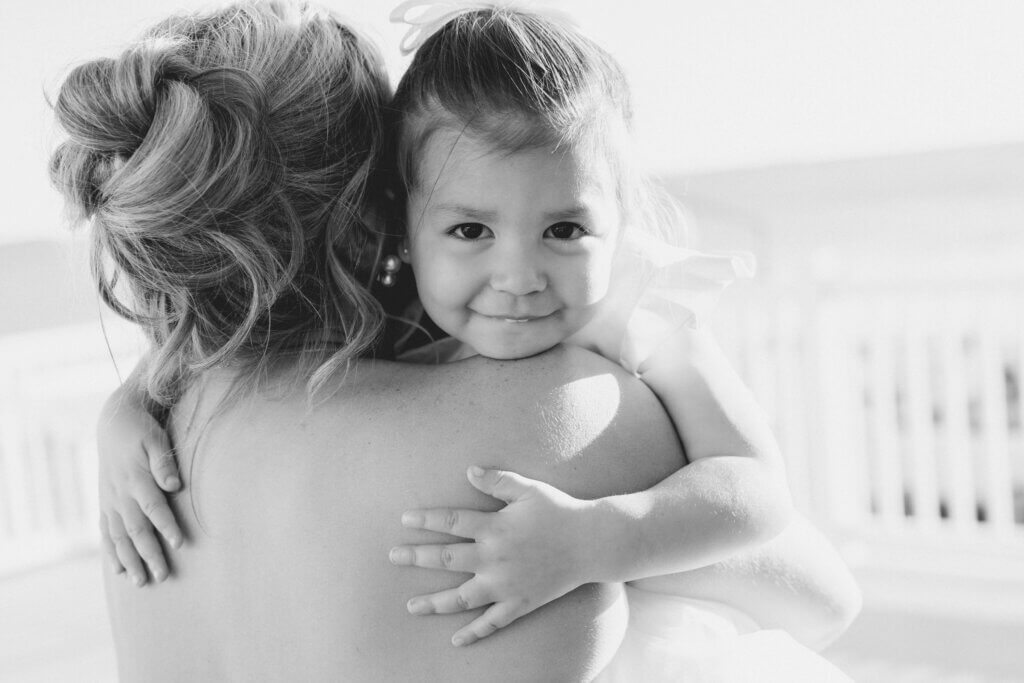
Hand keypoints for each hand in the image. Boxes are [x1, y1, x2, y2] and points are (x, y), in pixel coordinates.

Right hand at [97, 391, 182, 585]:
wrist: (114, 422)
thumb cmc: (141, 431)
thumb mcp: (155, 439)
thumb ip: (164, 463)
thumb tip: (174, 484)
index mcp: (136, 479)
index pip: (153, 507)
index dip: (165, 525)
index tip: (179, 543)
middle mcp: (120, 494)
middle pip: (136, 529)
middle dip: (149, 554)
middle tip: (163, 576)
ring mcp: (110, 501)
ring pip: (119, 536)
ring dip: (129, 560)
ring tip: (140, 582)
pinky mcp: (104, 503)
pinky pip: (106, 532)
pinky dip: (111, 551)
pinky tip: (118, 570)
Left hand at [389, 467, 595, 645]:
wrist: (592, 542)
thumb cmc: (560, 511)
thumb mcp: (528, 489)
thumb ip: (497, 481)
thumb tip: (468, 470)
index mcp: (494, 528)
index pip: (451, 523)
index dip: (426, 520)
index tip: (404, 520)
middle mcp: (494, 559)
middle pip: (446, 559)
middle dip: (416, 558)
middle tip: (393, 557)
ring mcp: (506, 585)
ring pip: (461, 598)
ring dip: (434, 603)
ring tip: (411, 606)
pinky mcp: (520, 604)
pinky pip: (492, 623)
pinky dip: (474, 633)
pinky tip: (456, 640)